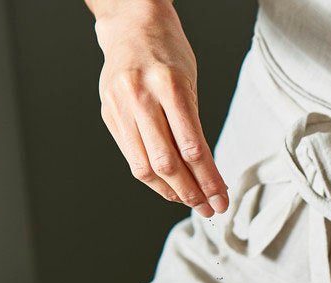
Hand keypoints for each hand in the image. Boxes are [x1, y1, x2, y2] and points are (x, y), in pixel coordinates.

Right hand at [92, 0, 226, 216]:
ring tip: (190, 202)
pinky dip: (152, 177)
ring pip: (145, 166)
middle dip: (191, 192)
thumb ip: (193, 127)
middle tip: (209, 208)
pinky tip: (168, 186)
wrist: (130, 26)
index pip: (193, 147)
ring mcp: (121, 107)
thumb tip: (207, 175)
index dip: (209, 180)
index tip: (222, 199)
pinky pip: (132, 157)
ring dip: (170, 191)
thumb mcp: (189, 83)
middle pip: (167, 162)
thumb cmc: (167, 53)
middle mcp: (142, 97)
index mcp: (170, 87)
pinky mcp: (109, 115)